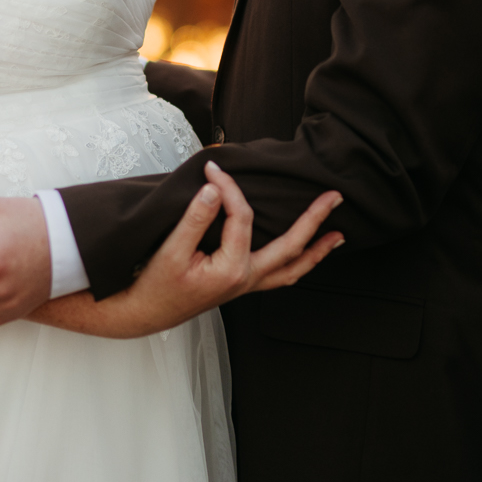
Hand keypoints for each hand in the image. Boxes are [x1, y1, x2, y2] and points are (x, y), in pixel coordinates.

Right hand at [113, 163, 342, 334]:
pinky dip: (297, 265)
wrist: (143, 313)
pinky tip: (302, 256)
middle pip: (290, 248)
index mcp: (230, 269)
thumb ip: (195, 218)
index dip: (229, 188)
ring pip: (291, 270)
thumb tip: (216, 190)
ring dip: (316, 252)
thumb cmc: (154, 285)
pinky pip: (278, 277)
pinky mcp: (238, 286)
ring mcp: (244, 285)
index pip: (242, 218)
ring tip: (338, 236)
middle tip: (334, 198)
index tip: (213, 168)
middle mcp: (245, 279)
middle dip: (314, 221)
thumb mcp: (170, 250)